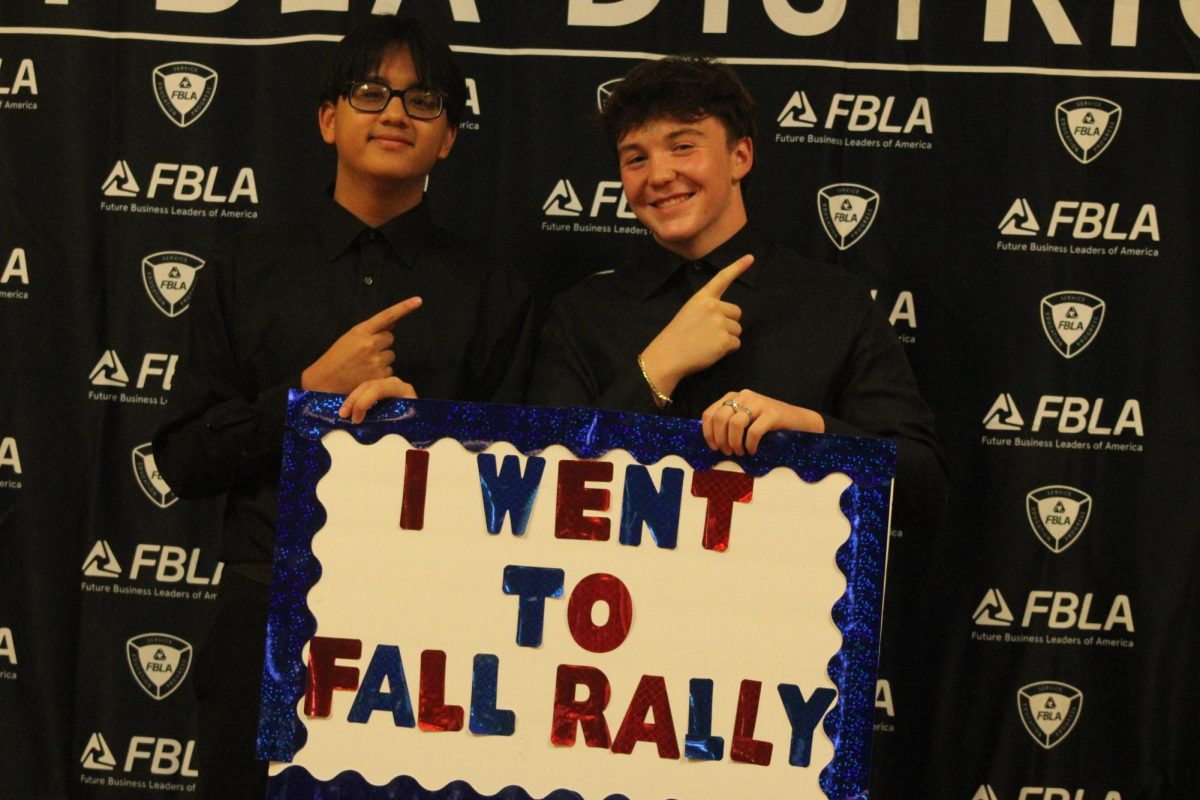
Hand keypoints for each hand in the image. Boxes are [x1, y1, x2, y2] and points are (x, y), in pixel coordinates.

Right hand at [301, 297, 421, 393]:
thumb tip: (392, 323)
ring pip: (390, 355)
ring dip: (381, 359)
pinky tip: (365, 376)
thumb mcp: (349, 339)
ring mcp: (376, 361)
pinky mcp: (379, 378)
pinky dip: (380, 374)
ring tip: (363, 367)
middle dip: (381, 344)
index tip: (418, 301)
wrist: (323, 384)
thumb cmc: (335, 360)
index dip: (404, 307)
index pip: (387, 316)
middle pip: (390, 338)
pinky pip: (389, 371)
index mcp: (360, 331)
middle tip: (364, 353)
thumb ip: (370, 331)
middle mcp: (370, 344)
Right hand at [338, 377, 417, 422]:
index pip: (379, 389)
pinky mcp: (379, 392)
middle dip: (354, 400)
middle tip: (343, 416)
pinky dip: (354, 401)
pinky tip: (347, 411)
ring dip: (351, 400)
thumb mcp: (409, 424)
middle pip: (369, 386)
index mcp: (403, 389)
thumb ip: (397, 426)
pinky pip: (364, 392)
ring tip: (342, 414)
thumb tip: (381, 436)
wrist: (422, 421)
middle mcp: (394, 384)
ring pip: (364, 387)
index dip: (364, 402)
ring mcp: (386, 386)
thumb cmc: (416, 423)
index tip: (356, 419)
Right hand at [639, 255, 753, 400]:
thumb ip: (708, 308)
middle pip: (736, 312)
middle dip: (728, 323)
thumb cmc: (677, 335)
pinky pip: (736, 344)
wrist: (668, 356)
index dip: (737, 267)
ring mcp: (720, 323)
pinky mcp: (724, 340)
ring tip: (708, 342)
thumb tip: (727, 316)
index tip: (750, 257)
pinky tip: (711, 350)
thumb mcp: (690, 311)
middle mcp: (713, 306)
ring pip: (737, 329)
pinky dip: (727, 350)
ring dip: (727, 337)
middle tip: (709, 332)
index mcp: (702, 297)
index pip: (722, 278)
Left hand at [701, 390, 824, 455]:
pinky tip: (752, 451)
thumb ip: (729, 422)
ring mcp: (759, 403)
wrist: (798, 420)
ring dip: (734, 443)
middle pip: (720, 418)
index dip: (708, 432)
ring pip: (734, 424)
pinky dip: (749, 445)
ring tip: (740, 452)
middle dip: (721, 439)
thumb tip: (713, 441)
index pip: (710, 413)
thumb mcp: (746, 418)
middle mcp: (744, 396)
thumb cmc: (769, 423)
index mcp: (734, 397)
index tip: (714, 447)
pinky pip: (753, 432)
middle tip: (728, 452)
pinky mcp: (772, 413)